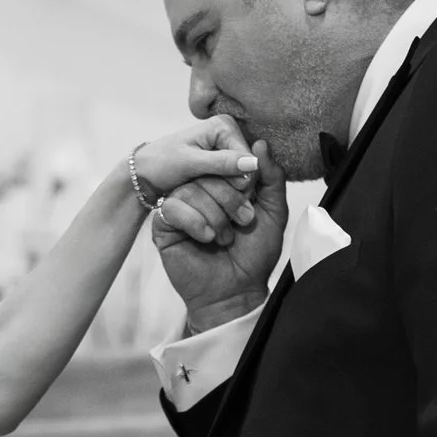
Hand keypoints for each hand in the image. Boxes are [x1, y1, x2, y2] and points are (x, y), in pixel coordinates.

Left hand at [133, 113, 263, 199]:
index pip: (248, 158)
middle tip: (211, 195)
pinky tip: (211, 195)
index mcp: (224, 124)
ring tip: (209, 195)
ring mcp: (227, 147)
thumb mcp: (190, 163)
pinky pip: (234, 180)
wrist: (145, 173)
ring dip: (230, 191)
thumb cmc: (161, 164)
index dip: (238, 180)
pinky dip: (225, 190)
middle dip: (234, 185)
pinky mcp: (223, 161)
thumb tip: (253, 163)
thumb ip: (221, 163)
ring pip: (243, 176)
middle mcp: (229, 132)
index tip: (217, 192)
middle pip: (248, 167)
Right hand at [144, 122, 288, 327]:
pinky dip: (195, 223)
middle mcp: (200, 192)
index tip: (251, 196)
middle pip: (206, 172)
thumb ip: (271, 178)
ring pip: (190, 189)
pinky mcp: (164, 225)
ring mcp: (180, 207)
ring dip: (214, 215)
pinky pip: (172, 208)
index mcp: (224, 185)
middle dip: (229, 197)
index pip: (225, 160)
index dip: (239, 174)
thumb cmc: (254, 256)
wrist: (236, 292)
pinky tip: (206, 239)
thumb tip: (260, 144)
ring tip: (225, 237)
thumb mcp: (273, 212)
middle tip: (243, 221)